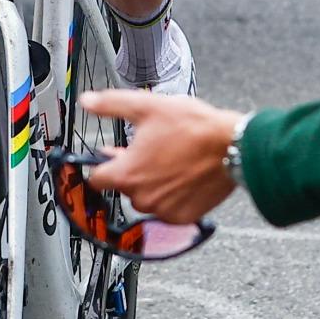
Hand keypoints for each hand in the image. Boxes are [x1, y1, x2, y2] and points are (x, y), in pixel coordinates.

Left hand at [75, 90, 247, 222]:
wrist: (232, 146)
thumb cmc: (193, 127)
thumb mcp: (146, 106)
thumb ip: (110, 105)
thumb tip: (87, 101)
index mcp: (127, 173)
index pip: (96, 179)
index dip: (100, 165)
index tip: (108, 159)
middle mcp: (142, 197)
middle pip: (124, 187)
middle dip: (132, 170)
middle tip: (149, 151)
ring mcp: (163, 210)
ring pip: (146, 198)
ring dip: (152, 183)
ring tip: (169, 160)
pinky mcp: (183, 217)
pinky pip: (168, 209)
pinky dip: (172, 196)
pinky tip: (182, 177)